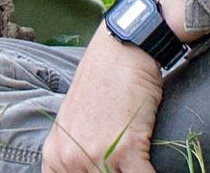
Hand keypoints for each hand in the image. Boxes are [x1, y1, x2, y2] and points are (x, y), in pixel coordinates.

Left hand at [43, 26, 164, 171]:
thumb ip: (77, 152)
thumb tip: (92, 169)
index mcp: (55, 155)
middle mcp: (69, 159)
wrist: (122, 50)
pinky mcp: (125, 149)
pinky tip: (155, 166)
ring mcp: (95, 155)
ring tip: (139, 164)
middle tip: (126, 165)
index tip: (108, 171)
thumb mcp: (76, 123)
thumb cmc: (104, 82)